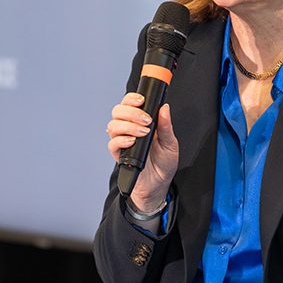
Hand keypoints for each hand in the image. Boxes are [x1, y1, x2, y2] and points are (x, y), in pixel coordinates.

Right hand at [106, 93, 178, 210]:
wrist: (159, 184)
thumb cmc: (164, 163)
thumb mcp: (170, 142)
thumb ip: (166, 125)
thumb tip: (164, 107)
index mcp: (140, 121)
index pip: (129, 103)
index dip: (131, 98)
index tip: (141, 100)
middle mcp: (128, 128)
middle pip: (118, 111)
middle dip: (131, 112)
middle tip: (146, 120)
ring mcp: (122, 141)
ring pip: (113, 125)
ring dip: (128, 126)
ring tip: (143, 133)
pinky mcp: (118, 155)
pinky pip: (112, 143)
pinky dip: (121, 140)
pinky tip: (132, 141)